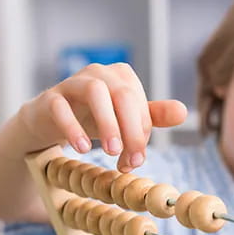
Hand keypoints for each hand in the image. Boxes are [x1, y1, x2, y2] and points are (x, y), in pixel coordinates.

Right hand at [19, 62, 186, 171]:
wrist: (51, 121)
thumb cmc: (93, 118)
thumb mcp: (124, 119)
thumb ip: (152, 116)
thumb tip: (182, 112)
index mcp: (122, 77)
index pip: (139, 105)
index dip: (141, 135)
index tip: (136, 161)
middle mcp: (100, 73)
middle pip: (123, 95)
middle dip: (131, 130)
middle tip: (131, 161)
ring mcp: (73, 82)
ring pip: (95, 92)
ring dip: (108, 123)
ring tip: (112, 152)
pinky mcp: (50, 98)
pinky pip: (61, 107)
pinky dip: (73, 127)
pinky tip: (83, 149)